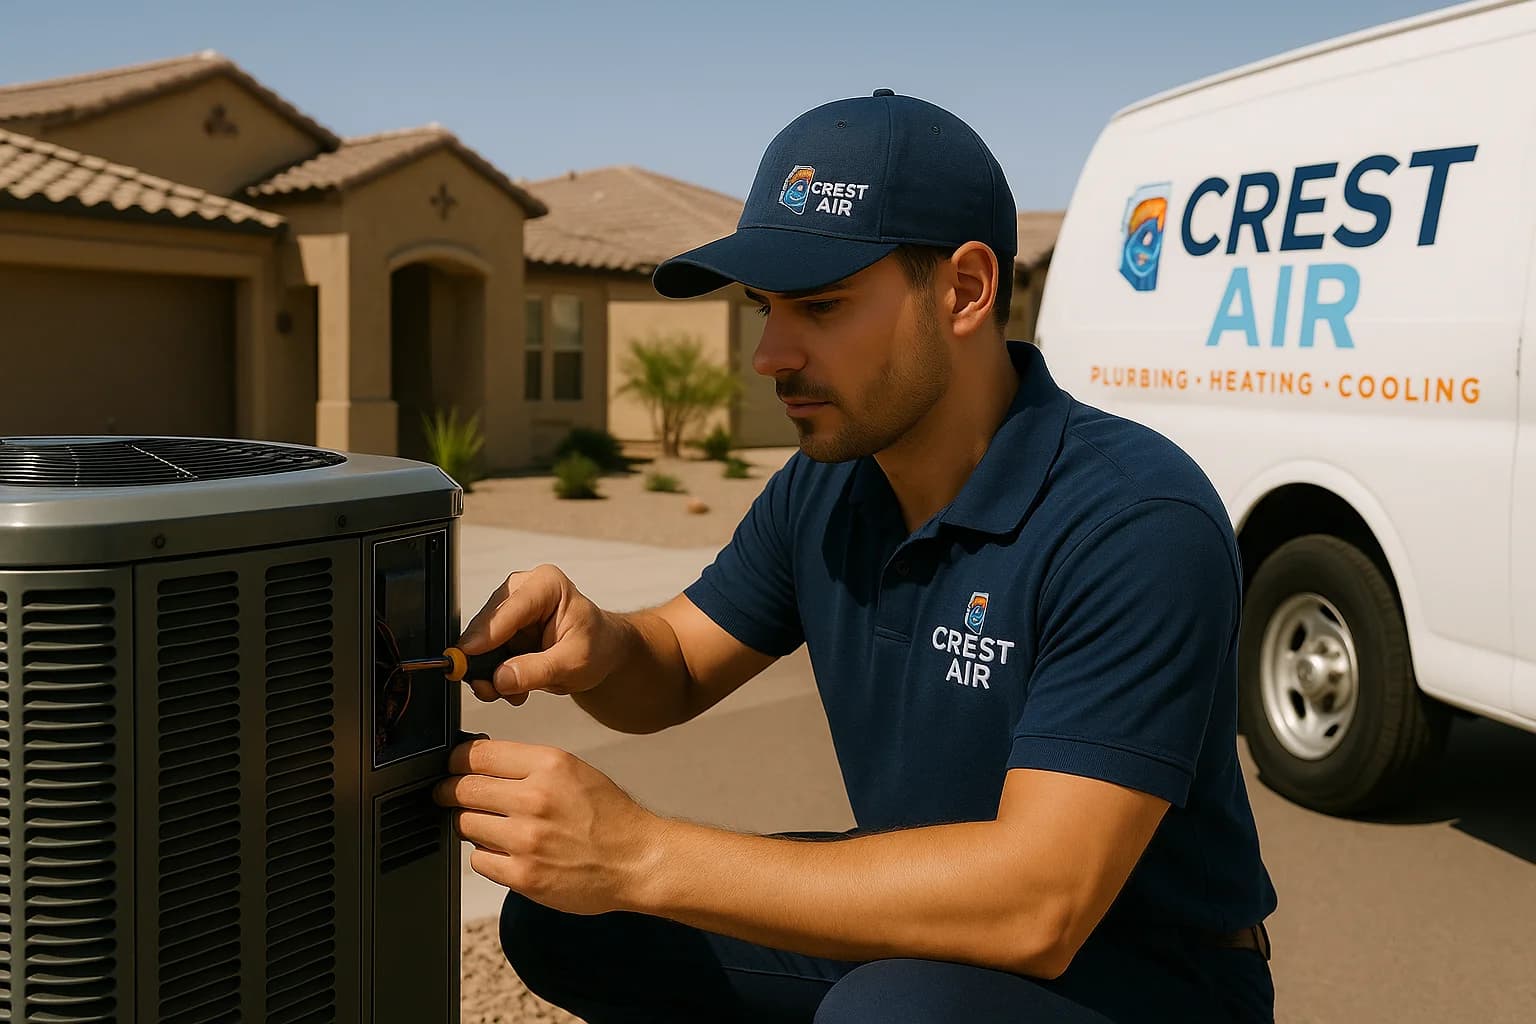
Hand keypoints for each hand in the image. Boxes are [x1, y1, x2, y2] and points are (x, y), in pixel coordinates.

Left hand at [433, 737, 663, 915]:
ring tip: (491, 826)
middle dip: (450, 791)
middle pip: (463, 788)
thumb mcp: (574, 771)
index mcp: (550, 765)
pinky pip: (478, 860)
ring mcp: (527, 839)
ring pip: (465, 824)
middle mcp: (536, 799)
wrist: (637, 860)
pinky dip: (486, 855)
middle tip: (450, 795)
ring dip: (470, 824)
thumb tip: (479, 764)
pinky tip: (506, 851)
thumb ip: (528, 765)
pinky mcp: (523, 875)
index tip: (453, 766)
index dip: (456, 761)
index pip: (478, 755)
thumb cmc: (610, 817)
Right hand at [458, 564, 620, 705]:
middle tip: (487, 687)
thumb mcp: (573, 663)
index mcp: (547, 585)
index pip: (510, 609)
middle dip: (483, 658)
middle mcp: (524, 590)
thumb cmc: (597, 646)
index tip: (467, 655)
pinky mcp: (504, 628)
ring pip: (481, 639)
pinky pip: (485, 652)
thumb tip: (500, 678)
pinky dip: (493, 673)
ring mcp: (511, 609)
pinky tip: (510, 686)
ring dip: (488, 670)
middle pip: (488, 623)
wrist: (603, 652)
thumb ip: (536, 670)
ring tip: (506, 691)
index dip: (486, 634)